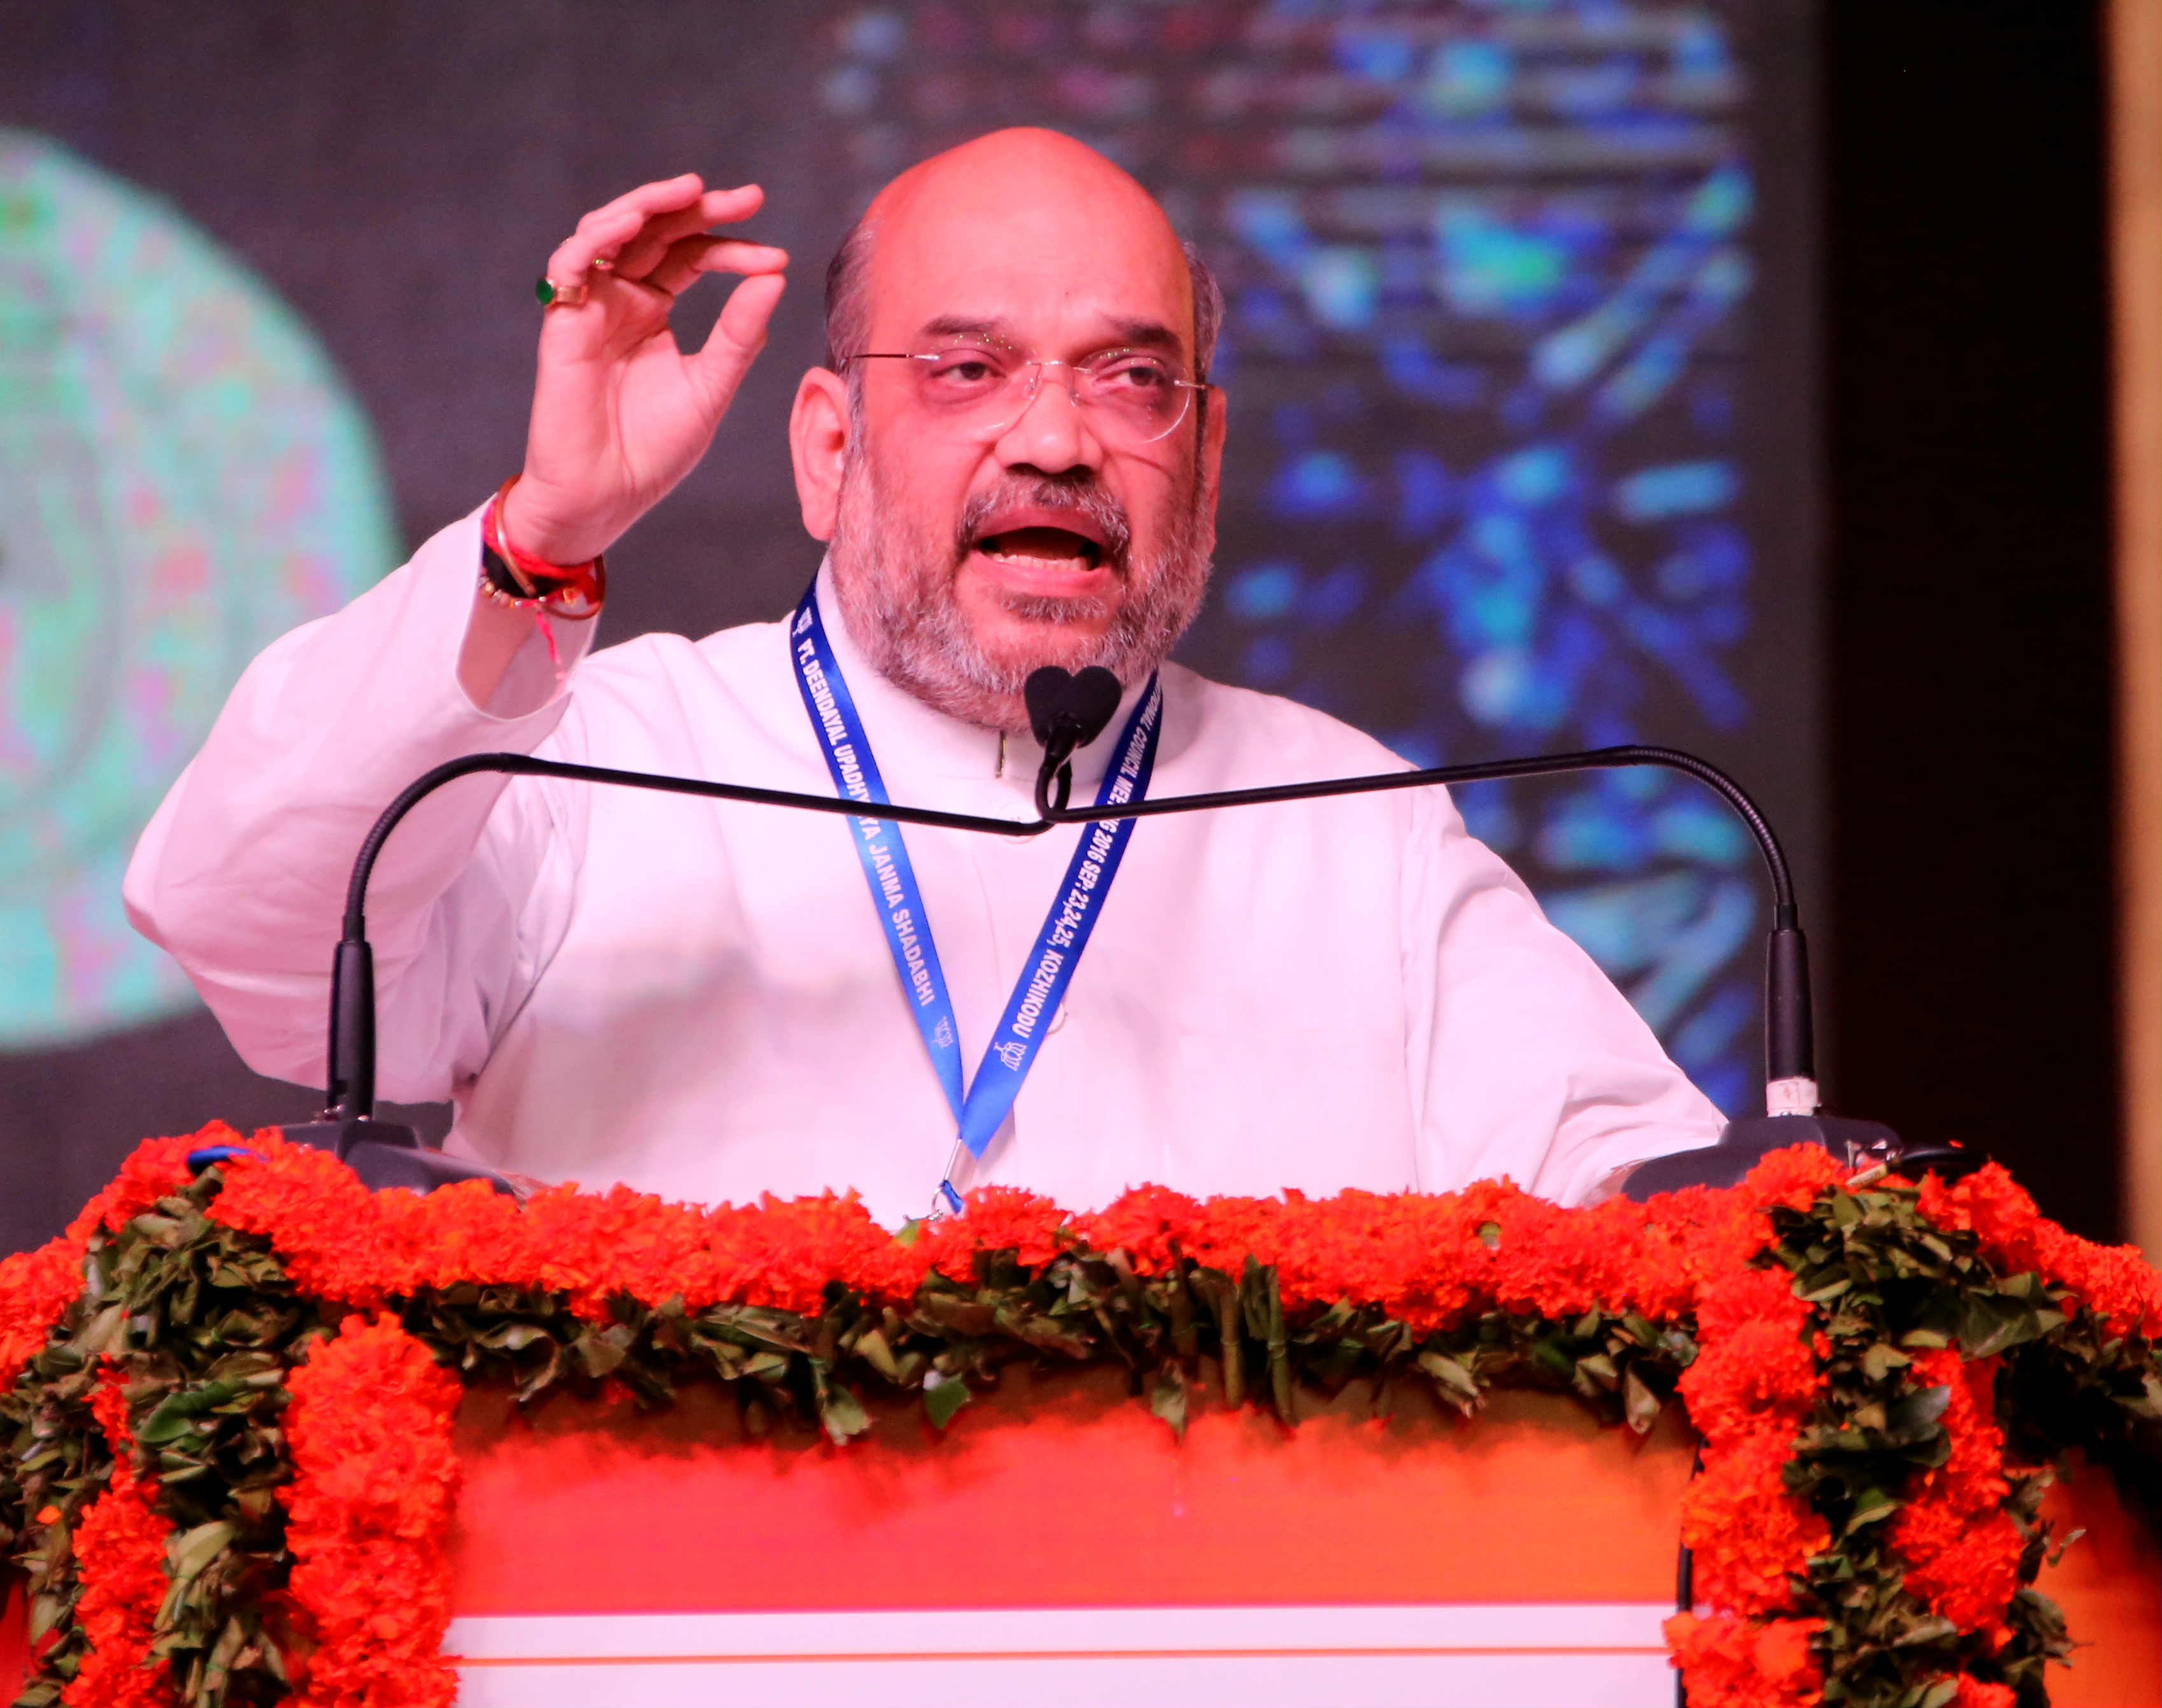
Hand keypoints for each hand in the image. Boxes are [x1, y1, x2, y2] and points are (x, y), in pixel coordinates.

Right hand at [500, 175, 788, 565]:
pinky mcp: (563, 321)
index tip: (776, 257)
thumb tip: (775, 278)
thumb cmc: (654, 450)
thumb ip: (739, 336)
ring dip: (647, 204)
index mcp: (655, 309)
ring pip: (611, 232)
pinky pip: (570, 265)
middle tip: (748, 197)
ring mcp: (590, 305)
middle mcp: (621, 298)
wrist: (607, 495)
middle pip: (657, 232)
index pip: (693, 257)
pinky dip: (596, 238)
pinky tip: (631, 223)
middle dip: (699, 208)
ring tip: (689, 190)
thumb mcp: (711, 387)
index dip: (733, 249)